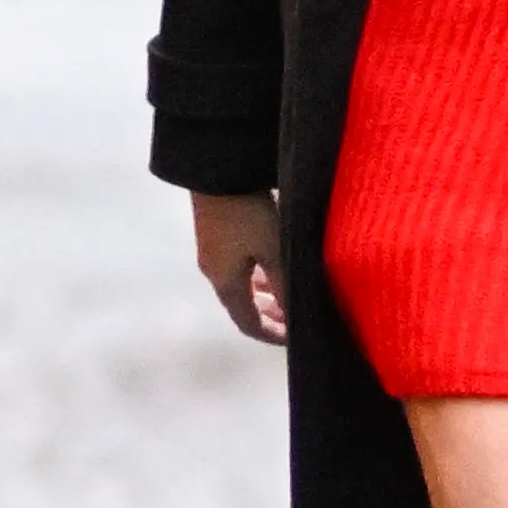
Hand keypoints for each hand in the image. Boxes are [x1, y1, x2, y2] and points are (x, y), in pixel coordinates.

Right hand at [193, 191, 286, 345]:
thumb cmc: (248, 213)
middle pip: (242, 305)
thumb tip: (296, 314)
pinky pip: (237, 266)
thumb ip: (285, 284)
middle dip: (269, 316)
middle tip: (294, 318)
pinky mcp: (214, 231)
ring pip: (240, 285)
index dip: (272, 335)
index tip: (294, 338)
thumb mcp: (273, 250)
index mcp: (226, 283)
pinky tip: (271, 265)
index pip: (248, 323)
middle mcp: (214, 271)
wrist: (217, 168)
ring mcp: (212, 251)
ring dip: (263, 294)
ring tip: (286, 294)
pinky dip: (256, 275)